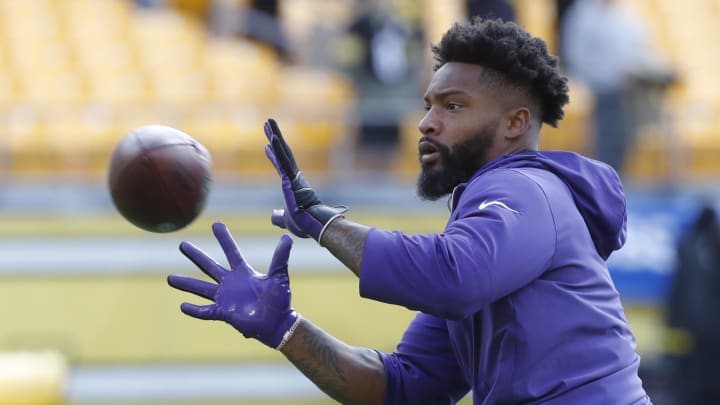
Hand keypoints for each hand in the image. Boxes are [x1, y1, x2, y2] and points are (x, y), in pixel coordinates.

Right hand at [167, 222, 300, 348]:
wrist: (278, 324)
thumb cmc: (280, 300)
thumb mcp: (279, 277)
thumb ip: (280, 258)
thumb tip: (287, 238)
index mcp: (244, 273)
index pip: (231, 252)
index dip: (224, 238)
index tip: (216, 224)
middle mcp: (231, 283)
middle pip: (210, 266)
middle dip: (196, 256)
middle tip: (183, 244)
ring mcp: (226, 298)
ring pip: (201, 288)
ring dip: (187, 283)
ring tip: (171, 278)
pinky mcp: (224, 313)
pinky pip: (206, 311)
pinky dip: (194, 310)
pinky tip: (182, 306)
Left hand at [263, 118, 346, 241]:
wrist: (315, 226)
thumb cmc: (305, 224)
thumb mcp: (287, 219)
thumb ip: (280, 217)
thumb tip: (274, 216)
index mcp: (292, 185)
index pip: (281, 166)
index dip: (274, 155)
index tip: (267, 145)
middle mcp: (294, 177)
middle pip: (283, 153)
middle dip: (275, 136)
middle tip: (268, 122)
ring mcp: (293, 177)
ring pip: (283, 152)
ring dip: (275, 136)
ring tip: (268, 121)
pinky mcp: (292, 180)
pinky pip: (283, 162)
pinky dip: (278, 150)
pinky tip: (272, 139)